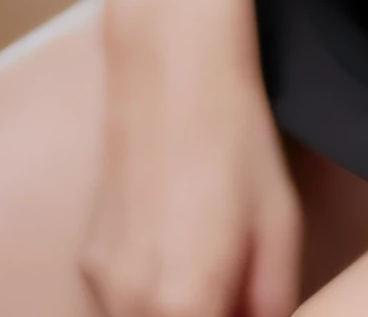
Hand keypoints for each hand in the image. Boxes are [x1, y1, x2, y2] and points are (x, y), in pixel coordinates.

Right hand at [81, 0, 298, 316]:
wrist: (173, 73)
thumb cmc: (236, 143)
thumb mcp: (280, 227)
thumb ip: (272, 301)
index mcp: (183, 303)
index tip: (242, 303)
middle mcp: (129, 305)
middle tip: (231, 291)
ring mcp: (101, 285)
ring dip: (173, 315)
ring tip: (209, 272)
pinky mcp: (87, 262)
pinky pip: (119, 306)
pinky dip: (148, 302)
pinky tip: (177, 254)